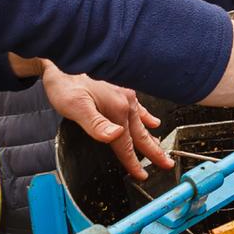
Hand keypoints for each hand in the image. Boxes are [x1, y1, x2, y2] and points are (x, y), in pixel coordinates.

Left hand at [40, 63, 173, 179]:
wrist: (66, 57)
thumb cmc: (65, 83)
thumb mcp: (75, 106)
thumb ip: (96, 124)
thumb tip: (116, 136)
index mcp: (116, 109)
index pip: (126, 143)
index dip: (133, 162)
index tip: (142, 175)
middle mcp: (125, 101)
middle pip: (140, 134)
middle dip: (154, 152)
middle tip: (167, 164)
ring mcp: (126, 94)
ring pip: (141, 122)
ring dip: (151, 137)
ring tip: (161, 148)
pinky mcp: (122, 88)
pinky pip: (139, 108)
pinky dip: (147, 118)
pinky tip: (152, 121)